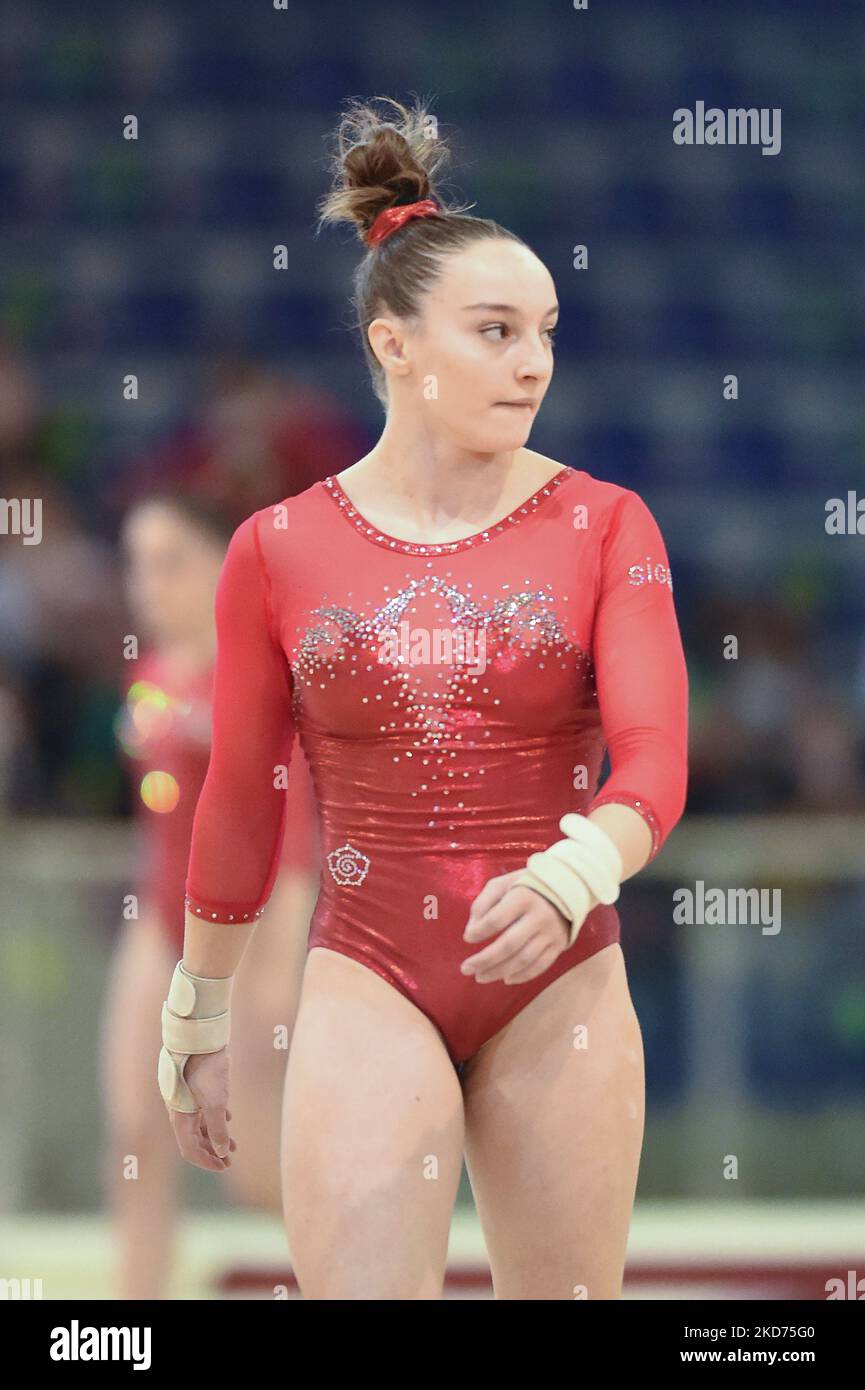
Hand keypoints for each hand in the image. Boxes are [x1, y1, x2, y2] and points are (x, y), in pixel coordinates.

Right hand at [166, 1045, 236, 1171]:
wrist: (200, 1037)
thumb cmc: (206, 1069)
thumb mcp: (216, 1102)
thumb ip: (218, 1129)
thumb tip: (223, 1152)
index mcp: (180, 1118)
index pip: (190, 1151)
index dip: (207, 1162)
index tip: (225, 1166)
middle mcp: (180, 1111)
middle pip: (194, 1141)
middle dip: (212, 1152)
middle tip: (230, 1161)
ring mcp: (187, 1099)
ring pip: (200, 1126)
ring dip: (216, 1137)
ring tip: (234, 1146)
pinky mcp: (195, 1087)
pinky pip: (203, 1111)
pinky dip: (216, 1120)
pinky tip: (228, 1120)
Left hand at [461, 869, 570, 984]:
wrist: (566, 888)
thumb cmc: (525, 886)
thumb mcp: (502, 884)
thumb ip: (483, 903)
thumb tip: (471, 931)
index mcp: (523, 897)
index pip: (496, 919)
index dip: (479, 931)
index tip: (467, 937)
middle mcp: (539, 917)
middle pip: (509, 945)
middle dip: (484, 960)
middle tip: (466, 969)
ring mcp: (550, 933)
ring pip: (523, 959)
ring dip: (499, 972)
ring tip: (480, 977)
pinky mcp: (558, 945)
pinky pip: (540, 966)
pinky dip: (522, 976)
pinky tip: (505, 978)